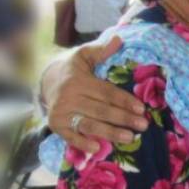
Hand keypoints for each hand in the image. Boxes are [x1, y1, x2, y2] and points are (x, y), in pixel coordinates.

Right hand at [44, 36, 147, 152]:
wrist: (45, 81)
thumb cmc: (72, 69)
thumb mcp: (84, 55)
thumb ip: (101, 51)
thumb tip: (118, 39)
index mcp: (79, 80)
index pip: (106, 93)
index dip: (125, 101)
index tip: (141, 109)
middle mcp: (69, 97)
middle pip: (101, 110)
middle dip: (124, 119)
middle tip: (143, 126)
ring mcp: (61, 113)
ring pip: (90, 125)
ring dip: (110, 133)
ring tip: (130, 138)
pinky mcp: (56, 125)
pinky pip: (71, 137)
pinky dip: (83, 144)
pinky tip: (97, 149)